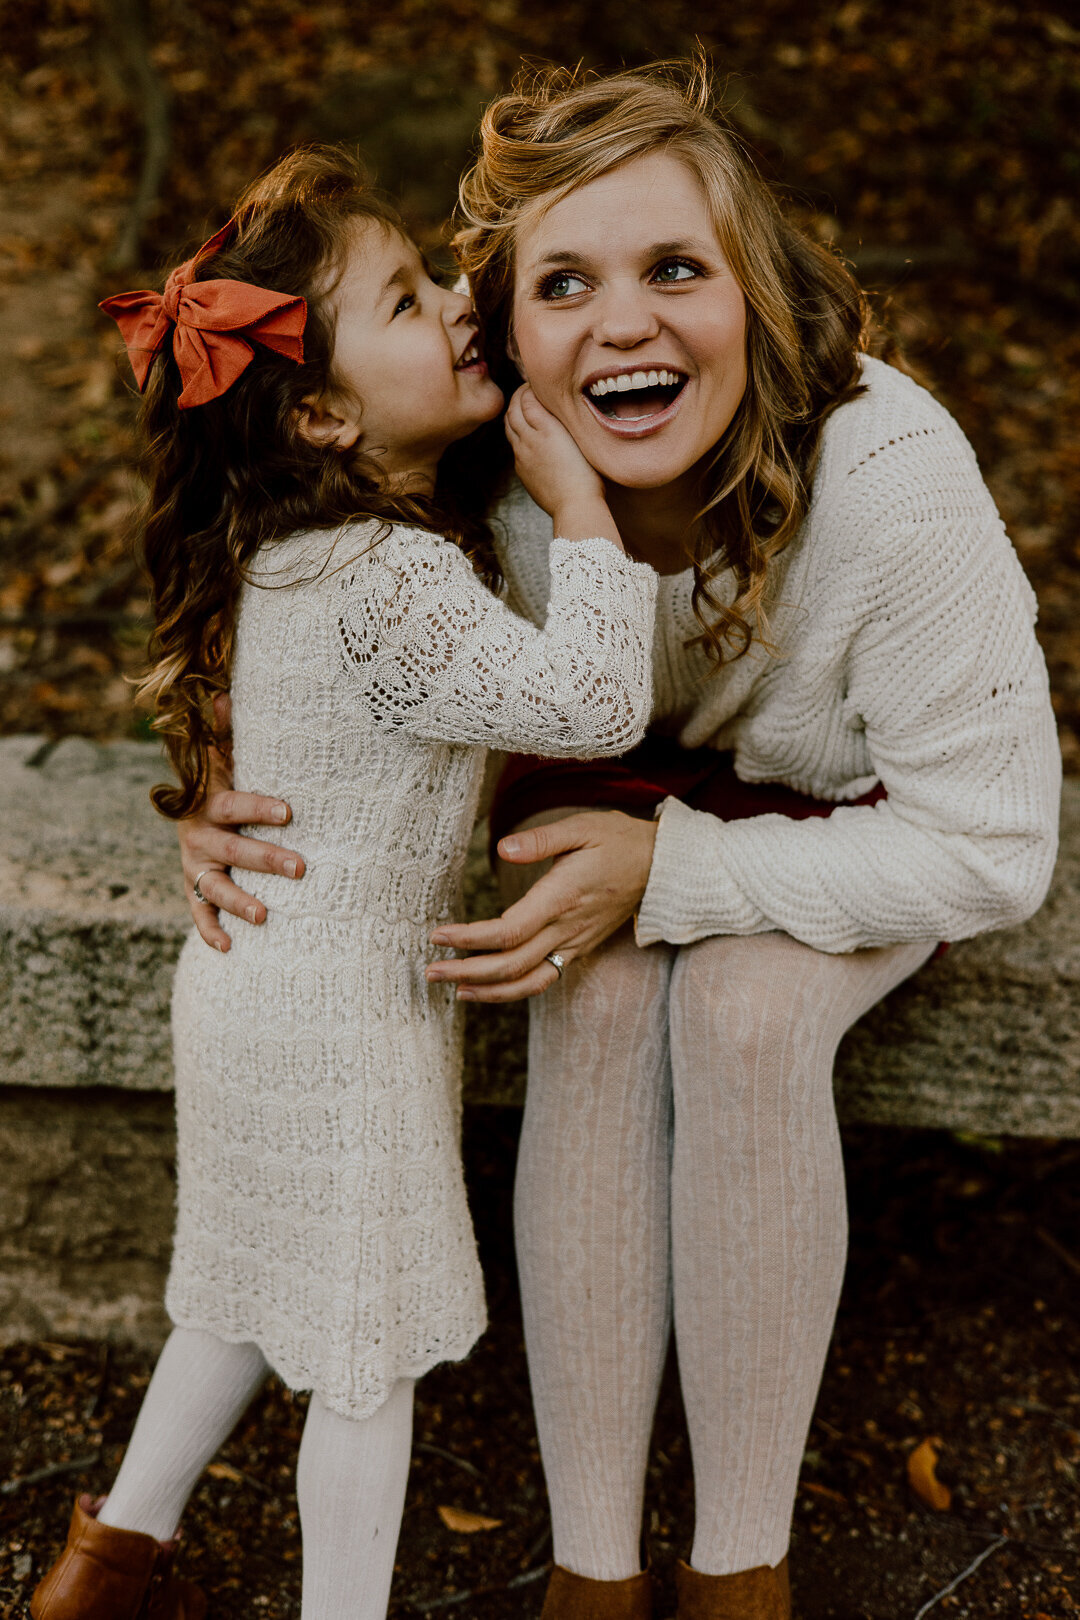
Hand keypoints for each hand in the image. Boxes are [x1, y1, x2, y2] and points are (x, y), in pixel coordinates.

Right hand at [179, 697, 304, 950]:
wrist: (189, 811)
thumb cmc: (223, 780)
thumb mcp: (222, 755)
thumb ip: (224, 731)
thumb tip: (223, 693)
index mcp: (210, 800)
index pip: (235, 804)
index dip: (259, 806)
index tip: (290, 810)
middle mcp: (199, 835)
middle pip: (232, 849)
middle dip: (266, 858)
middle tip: (301, 868)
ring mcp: (195, 865)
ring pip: (215, 886)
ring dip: (239, 900)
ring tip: (265, 914)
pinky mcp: (193, 888)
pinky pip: (198, 913)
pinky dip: (210, 931)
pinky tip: (229, 947)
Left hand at [425, 810, 656, 1000]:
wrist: (662, 867)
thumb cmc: (618, 839)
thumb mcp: (582, 827)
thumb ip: (540, 840)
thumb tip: (502, 849)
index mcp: (562, 898)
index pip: (509, 931)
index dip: (471, 939)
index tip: (439, 936)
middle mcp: (567, 929)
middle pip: (512, 965)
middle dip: (468, 972)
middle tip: (430, 970)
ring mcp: (575, 944)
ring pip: (529, 982)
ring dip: (489, 991)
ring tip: (454, 990)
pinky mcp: (578, 949)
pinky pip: (543, 979)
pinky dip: (513, 990)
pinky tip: (488, 987)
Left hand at [504, 386, 614, 541]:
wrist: (575, 506)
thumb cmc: (588, 473)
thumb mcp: (581, 437)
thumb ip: (565, 418)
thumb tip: (555, 405)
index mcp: (545, 427)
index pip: (527, 397)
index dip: (529, 387)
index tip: (538, 383)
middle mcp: (528, 439)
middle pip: (512, 409)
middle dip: (518, 397)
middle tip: (528, 391)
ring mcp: (522, 455)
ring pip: (509, 427)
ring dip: (513, 414)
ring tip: (524, 409)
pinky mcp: (521, 470)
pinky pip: (513, 446)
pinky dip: (516, 433)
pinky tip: (528, 435)